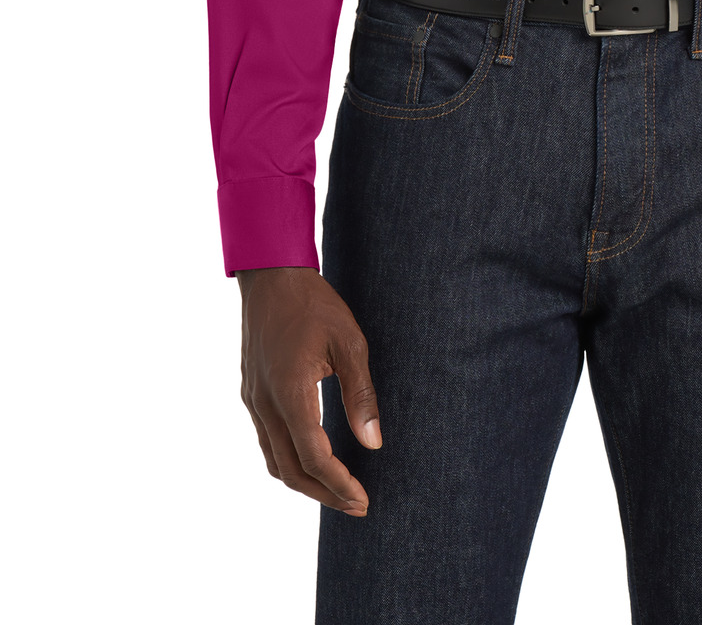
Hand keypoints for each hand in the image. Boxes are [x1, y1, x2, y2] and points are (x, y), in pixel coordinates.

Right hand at [237, 266, 381, 514]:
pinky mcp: (251, 393)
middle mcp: (265, 403)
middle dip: (324, 494)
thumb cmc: (314, 303)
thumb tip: (374, 443)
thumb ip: (360, 395)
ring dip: (304, 482)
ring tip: (337, 490)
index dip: (339, 484)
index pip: (313, 457)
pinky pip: (267, 440)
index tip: (362, 498)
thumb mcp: (349, 342)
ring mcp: (253, 399)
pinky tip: (311, 459)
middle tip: (356, 504)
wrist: (271, 274)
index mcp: (289, 392)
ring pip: (274, 460)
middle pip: (290, 470)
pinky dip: (289, 460)